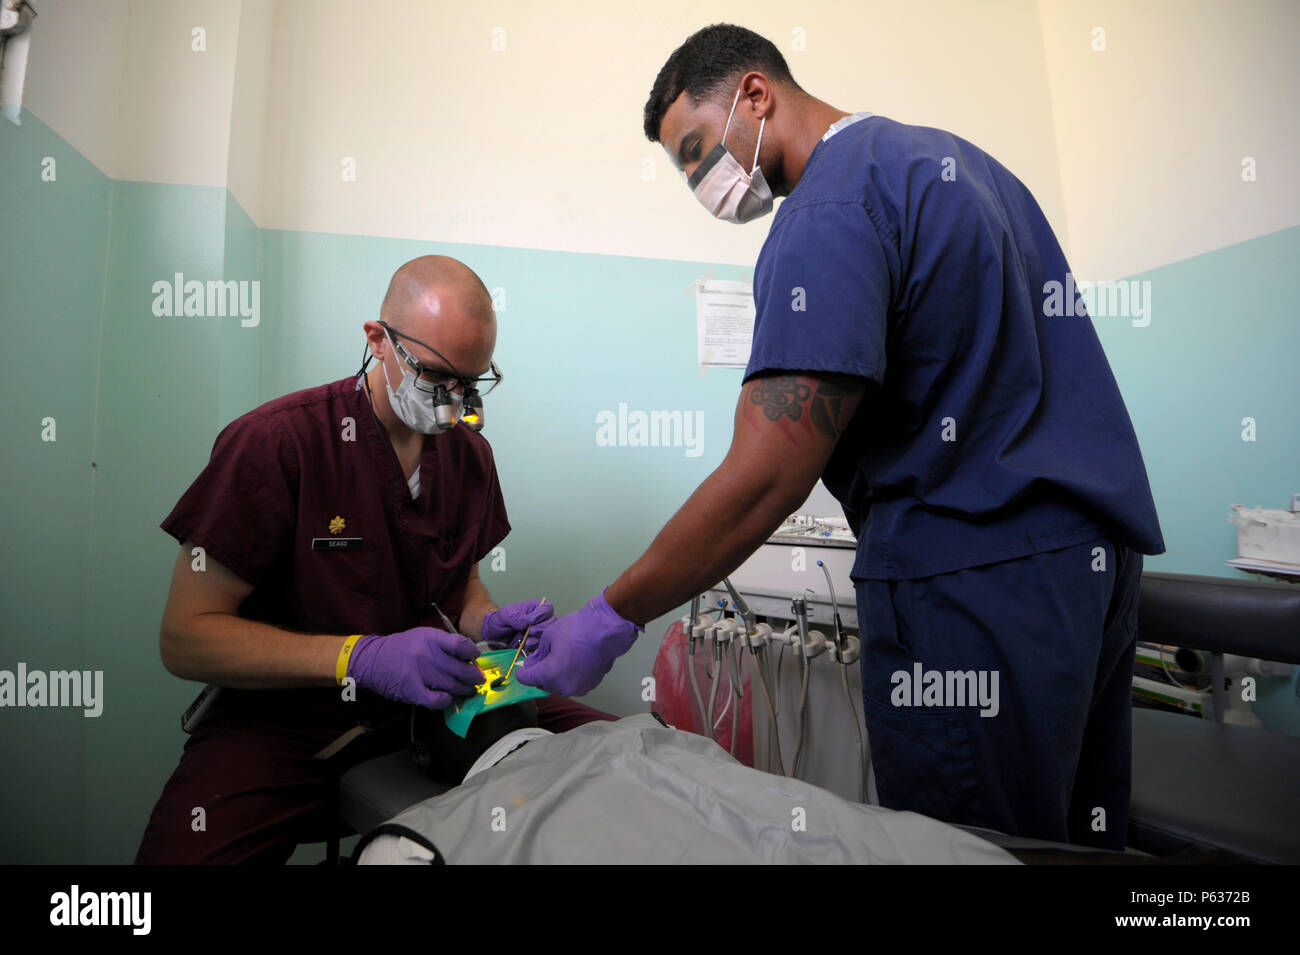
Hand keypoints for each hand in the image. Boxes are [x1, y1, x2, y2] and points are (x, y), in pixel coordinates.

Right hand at [347, 627, 483, 708]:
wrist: (371, 660)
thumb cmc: (401, 648)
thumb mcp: (422, 636)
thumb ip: (443, 643)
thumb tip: (467, 655)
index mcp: (431, 638)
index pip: (460, 644)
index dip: (472, 653)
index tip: (475, 658)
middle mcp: (427, 654)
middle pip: (460, 668)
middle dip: (474, 676)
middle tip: (478, 680)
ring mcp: (420, 673)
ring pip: (452, 685)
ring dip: (464, 690)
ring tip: (469, 691)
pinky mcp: (413, 690)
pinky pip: (436, 700)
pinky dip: (445, 701)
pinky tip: (447, 698)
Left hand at [481, 599, 555, 650]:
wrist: (494, 635)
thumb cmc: (500, 621)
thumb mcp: (506, 615)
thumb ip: (517, 617)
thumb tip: (528, 621)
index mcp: (536, 609)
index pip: (547, 609)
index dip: (542, 615)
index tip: (531, 620)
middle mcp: (541, 621)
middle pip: (551, 624)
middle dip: (541, 629)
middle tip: (530, 632)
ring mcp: (540, 634)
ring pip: (548, 637)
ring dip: (538, 641)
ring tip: (527, 642)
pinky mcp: (537, 646)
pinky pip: (542, 649)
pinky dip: (536, 651)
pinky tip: (527, 649)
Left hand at [515, 590, 641, 696]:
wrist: (606, 630)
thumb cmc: (579, 629)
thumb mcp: (549, 637)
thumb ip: (538, 654)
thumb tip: (533, 662)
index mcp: (550, 674)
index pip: (528, 679)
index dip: (522, 673)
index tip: (522, 668)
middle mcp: (564, 686)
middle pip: (543, 685)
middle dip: (539, 674)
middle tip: (540, 660)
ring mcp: (579, 687)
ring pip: (559, 686)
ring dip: (555, 676)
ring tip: (558, 659)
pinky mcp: (591, 685)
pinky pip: (573, 683)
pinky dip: (569, 676)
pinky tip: (572, 661)